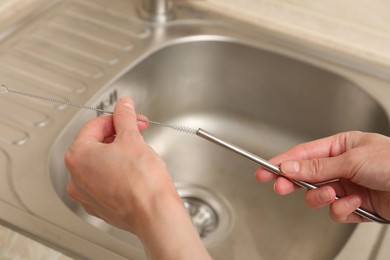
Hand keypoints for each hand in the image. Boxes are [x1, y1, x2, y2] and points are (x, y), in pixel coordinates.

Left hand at [65, 97, 209, 259]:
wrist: (154, 213)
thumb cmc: (142, 182)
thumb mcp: (133, 139)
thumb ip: (125, 117)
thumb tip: (123, 106)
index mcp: (78, 156)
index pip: (95, 126)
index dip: (117, 119)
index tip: (130, 118)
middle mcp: (76, 178)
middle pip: (96, 145)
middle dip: (119, 136)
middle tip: (138, 133)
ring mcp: (87, 195)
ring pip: (101, 165)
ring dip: (118, 155)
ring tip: (139, 156)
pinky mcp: (99, 207)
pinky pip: (106, 183)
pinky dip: (118, 175)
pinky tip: (135, 174)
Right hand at [255, 131, 389, 222]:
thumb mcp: (352, 160)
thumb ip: (317, 167)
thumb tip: (289, 167)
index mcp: (340, 147)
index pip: (303, 154)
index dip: (281, 161)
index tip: (264, 169)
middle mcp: (341, 166)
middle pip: (306, 175)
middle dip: (293, 182)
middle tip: (279, 187)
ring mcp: (347, 186)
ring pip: (318, 196)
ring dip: (322, 198)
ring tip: (333, 195)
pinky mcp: (355, 205)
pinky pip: (336, 211)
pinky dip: (343, 209)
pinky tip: (356, 203)